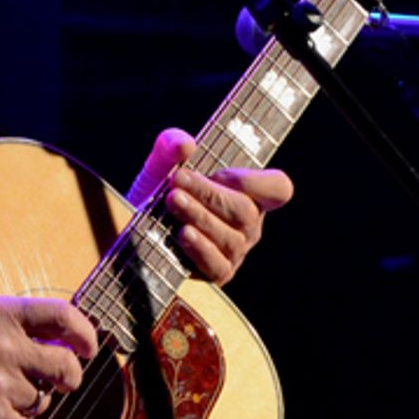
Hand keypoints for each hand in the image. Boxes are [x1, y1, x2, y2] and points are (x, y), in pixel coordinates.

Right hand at [0, 296, 98, 418]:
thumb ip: (17, 327)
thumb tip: (68, 343)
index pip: (63, 317)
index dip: (85, 334)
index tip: (89, 347)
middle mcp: (2, 346)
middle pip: (66, 366)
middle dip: (69, 377)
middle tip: (62, 382)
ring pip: (41, 400)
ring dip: (26, 402)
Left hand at [129, 127, 292, 285]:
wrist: (140, 226)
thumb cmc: (164, 189)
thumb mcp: (163, 161)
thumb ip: (172, 145)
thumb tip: (185, 145)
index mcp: (250, 194)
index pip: (278, 189)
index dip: (257, 182)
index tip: (220, 174)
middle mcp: (249, 224)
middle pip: (244, 211)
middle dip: (209, 194)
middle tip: (177, 181)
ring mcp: (236, 250)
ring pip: (229, 237)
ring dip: (199, 216)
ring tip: (173, 201)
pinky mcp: (218, 272)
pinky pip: (218, 265)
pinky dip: (200, 248)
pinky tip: (183, 233)